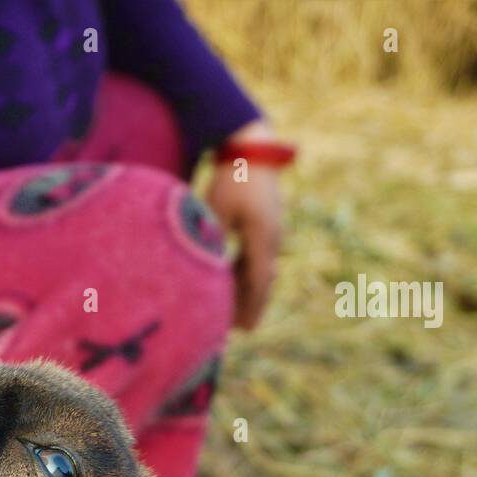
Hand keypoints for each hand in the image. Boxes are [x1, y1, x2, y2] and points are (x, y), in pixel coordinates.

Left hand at [205, 120, 282, 331]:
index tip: (245, 328)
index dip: (252, 306)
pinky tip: (233, 282)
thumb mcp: (216, 209)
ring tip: (235, 311)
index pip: (258, 280)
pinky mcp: (266, 224)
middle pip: (262, 280)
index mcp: (262, 236)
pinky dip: (247, 272)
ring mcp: (272, 230)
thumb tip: (204, 267)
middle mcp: (272, 237)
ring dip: (249, 289)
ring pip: (260, 269)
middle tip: (239, 329)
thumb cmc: (230, 176)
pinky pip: (257, 255)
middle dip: (251, 304)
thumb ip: (211, 238)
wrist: (251, 147)